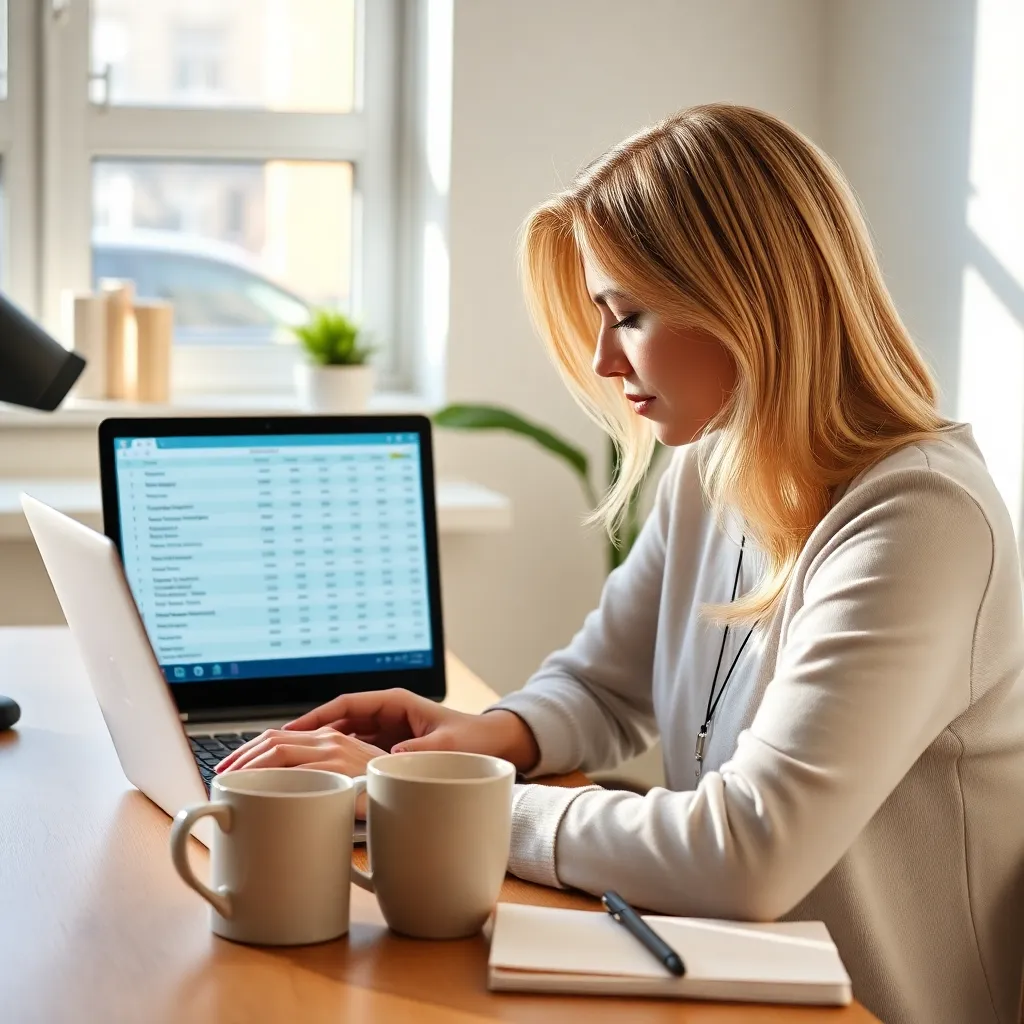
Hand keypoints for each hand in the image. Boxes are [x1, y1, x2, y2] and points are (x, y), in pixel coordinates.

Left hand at [216, 728, 383, 815]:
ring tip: (233, 782)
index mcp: (329, 739)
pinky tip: (256, 790)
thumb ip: (322, 777)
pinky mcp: (339, 770)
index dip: (249, 749)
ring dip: (248, 766)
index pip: (279, 736)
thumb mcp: (347, 778)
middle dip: (241, 756)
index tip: (231, 766)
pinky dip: (271, 779)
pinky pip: (296, 771)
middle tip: (223, 775)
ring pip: (278, 751)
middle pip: (272, 740)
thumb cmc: (379, 793)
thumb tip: (289, 793)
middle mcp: (330, 740)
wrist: (411, 794)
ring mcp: (334, 753)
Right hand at [282, 688, 540, 772]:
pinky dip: (336, 764)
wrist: (497, 745)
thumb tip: (391, 759)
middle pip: (335, 720)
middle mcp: (387, 714)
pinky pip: (355, 753)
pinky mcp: (390, 750)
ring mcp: (387, 731)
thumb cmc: (475, 740)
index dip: (314, 716)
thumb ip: (422, 752)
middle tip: (271, 752)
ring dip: (315, 750)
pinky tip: (317, 782)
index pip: (345, 704)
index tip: (286, 731)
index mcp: (396, 704)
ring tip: (283, 768)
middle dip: (304, 734)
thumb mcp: (449, 746)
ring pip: (341, 737)